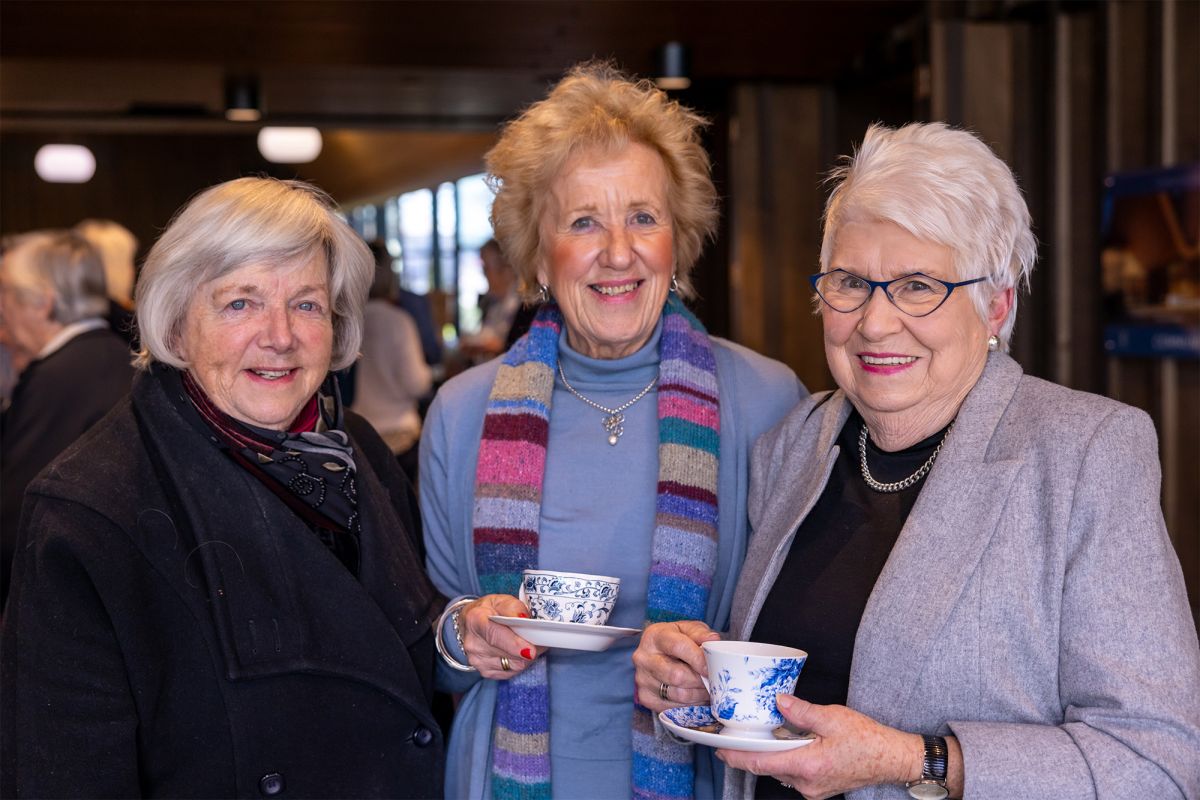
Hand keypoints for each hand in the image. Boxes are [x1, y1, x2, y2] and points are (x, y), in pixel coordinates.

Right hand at [459, 594, 546, 679]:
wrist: (471, 624)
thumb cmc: (489, 610)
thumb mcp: (501, 600)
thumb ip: (514, 608)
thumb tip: (525, 620)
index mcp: (475, 620)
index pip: (495, 635)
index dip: (514, 644)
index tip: (531, 650)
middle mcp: (473, 643)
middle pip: (508, 654)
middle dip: (529, 648)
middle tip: (540, 640)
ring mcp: (478, 660)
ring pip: (514, 665)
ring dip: (526, 656)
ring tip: (529, 643)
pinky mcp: (485, 672)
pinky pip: (511, 672)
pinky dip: (519, 662)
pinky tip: (518, 652)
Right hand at [632, 620, 719, 710]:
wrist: (659, 653)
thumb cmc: (675, 640)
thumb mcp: (688, 630)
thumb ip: (701, 634)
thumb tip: (713, 640)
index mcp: (654, 636)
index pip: (678, 647)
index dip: (698, 659)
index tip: (710, 667)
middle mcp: (644, 657)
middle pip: (677, 675)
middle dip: (700, 680)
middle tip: (712, 680)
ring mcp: (642, 679)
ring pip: (678, 694)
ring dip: (698, 694)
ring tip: (707, 689)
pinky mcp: (645, 697)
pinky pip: (673, 707)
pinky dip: (689, 705)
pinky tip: (695, 696)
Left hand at [716, 695, 922, 798]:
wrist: (892, 759)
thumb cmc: (868, 739)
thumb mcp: (832, 717)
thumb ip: (801, 711)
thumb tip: (778, 702)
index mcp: (808, 766)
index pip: (761, 764)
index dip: (737, 757)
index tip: (719, 750)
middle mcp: (807, 783)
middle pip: (768, 768)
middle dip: (751, 753)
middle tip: (734, 737)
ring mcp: (813, 789)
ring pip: (781, 772)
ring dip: (770, 756)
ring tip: (758, 737)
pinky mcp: (820, 788)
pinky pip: (794, 774)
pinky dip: (785, 760)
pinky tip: (785, 745)